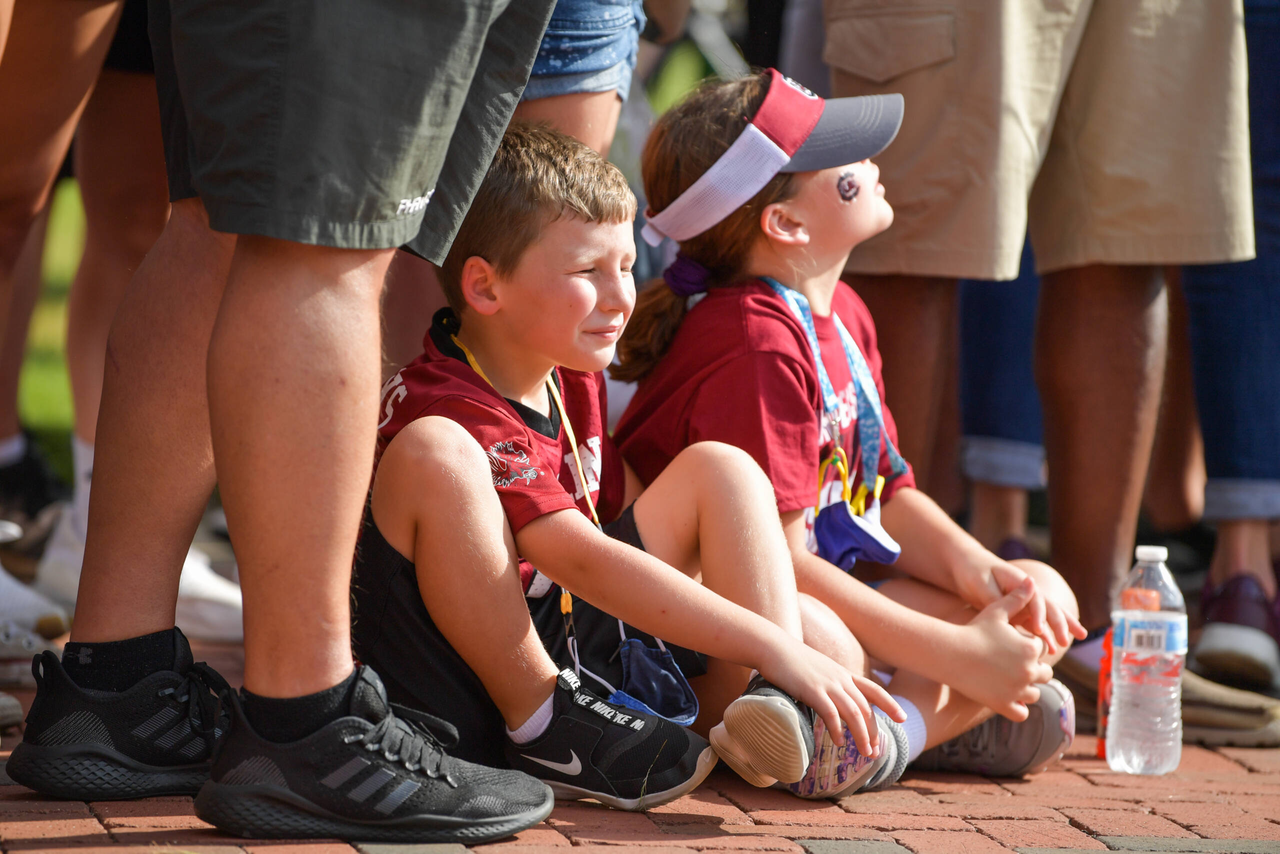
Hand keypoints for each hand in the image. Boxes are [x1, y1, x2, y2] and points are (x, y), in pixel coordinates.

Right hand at [757, 633, 904, 756]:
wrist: (773, 646)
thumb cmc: (791, 659)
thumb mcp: (818, 669)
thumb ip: (828, 683)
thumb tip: (831, 700)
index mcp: (843, 674)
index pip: (874, 690)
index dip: (891, 704)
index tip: (903, 718)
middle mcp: (840, 679)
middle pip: (866, 708)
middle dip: (874, 731)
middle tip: (875, 751)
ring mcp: (827, 684)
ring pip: (854, 713)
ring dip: (862, 735)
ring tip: (865, 753)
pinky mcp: (812, 690)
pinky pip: (830, 713)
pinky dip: (837, 730)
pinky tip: (839, 742)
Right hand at [948, 578, 1055, 721]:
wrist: (949, 652)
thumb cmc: (973, 629)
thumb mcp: (996, 611)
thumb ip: (1018, 597)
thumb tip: (1032, 580)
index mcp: (1032, 649)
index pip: (1042, 649)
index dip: (1029, 646)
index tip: (1014, 644)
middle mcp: (1029, 671)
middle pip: (1044, 673)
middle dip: (1032, 668)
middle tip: (1013, 664)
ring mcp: (1018, 690)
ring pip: (1035, 693)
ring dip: (1027, 688)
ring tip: (1011, 680)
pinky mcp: (1004, 705)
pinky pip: (1022, 712)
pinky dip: (1018, 707)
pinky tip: (1007, 698)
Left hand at [956, 557, 1084, 655]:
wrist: (966, 565)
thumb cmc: (972, 572)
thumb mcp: (981, 584)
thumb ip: (996, 598)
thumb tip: (1008, 615)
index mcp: (1018, 581)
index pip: (1035, 599)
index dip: (1038, 614)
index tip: (1038, 631)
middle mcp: (1027, 591)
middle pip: (1049, 606)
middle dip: (1060, 623)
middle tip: (1065, 641)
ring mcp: (1025, 601)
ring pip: (1048, 614)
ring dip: (1061, 627)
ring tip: (1075, 640)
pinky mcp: (1019, 610)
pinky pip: (1037, 622)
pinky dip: (1047, 633)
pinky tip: (1053, 646)